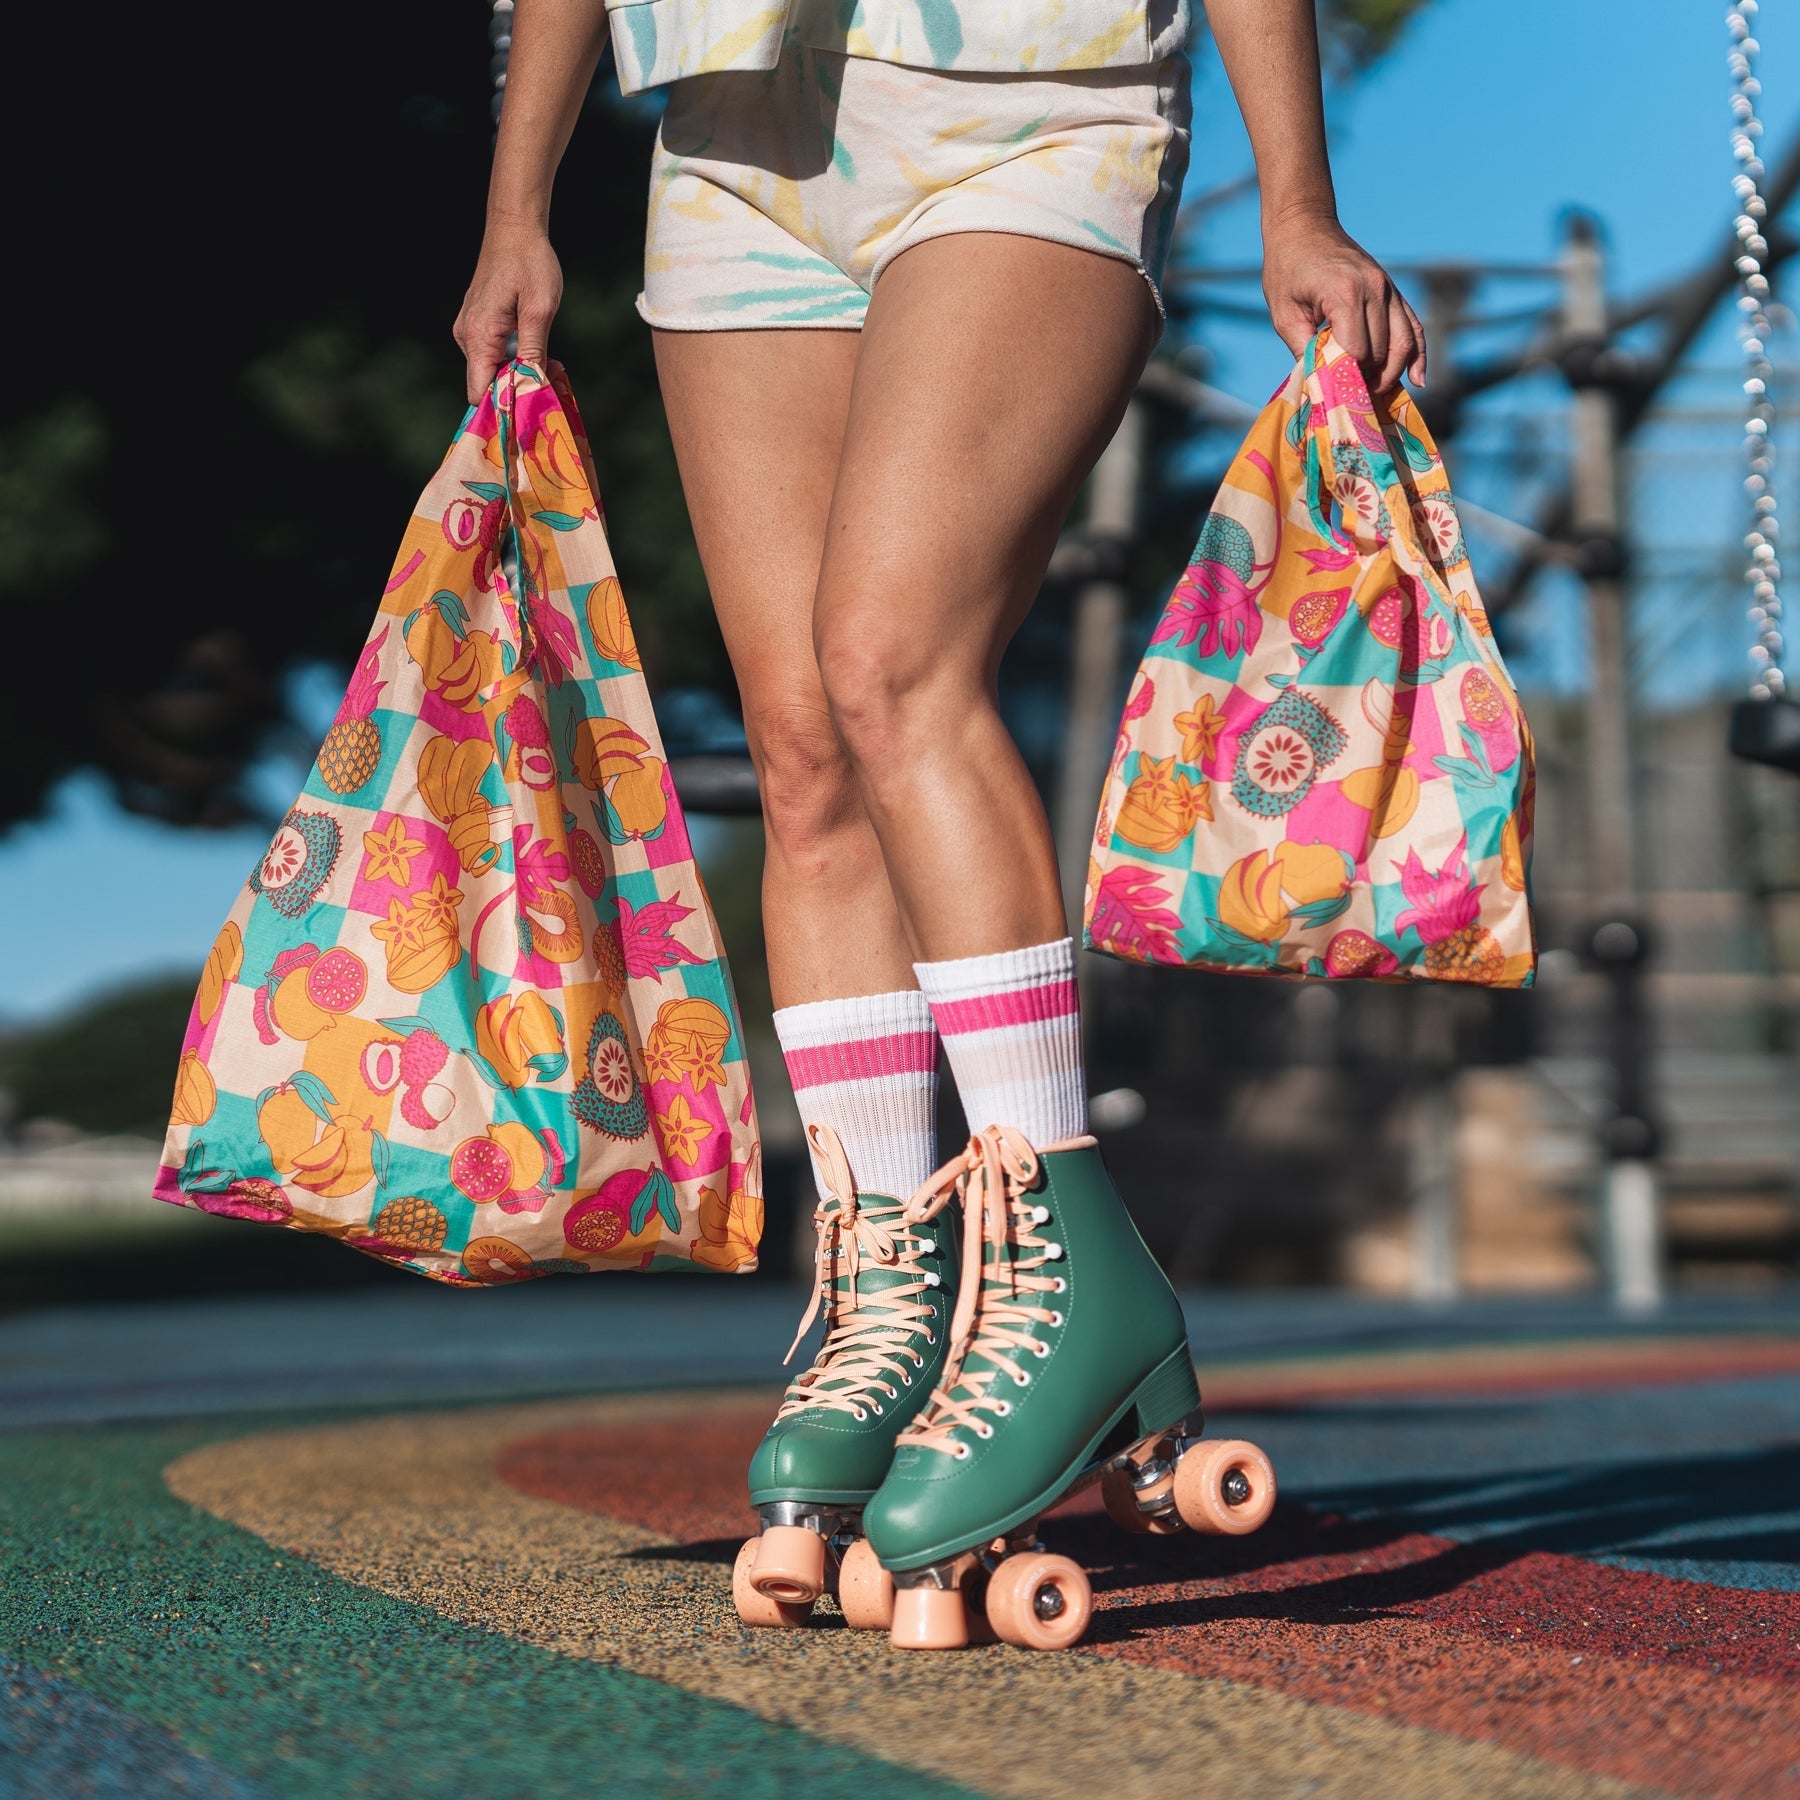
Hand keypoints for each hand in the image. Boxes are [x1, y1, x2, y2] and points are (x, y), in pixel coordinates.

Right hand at [453, 218, 563, 402]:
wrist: (515, 228)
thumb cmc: (529, 263)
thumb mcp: (540, 310)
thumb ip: (533, 352)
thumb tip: (531, 387)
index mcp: (479, 336)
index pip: (479, 392)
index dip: (503, 408)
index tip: (531, 411)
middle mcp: (466, 336)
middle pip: (487, 384)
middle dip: (519, 388)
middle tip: (554, 379)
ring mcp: (469, 329)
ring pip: (493, 369)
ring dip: (521, 372)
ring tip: (551, 363)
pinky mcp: (477, 323)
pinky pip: (493, 353)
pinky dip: (516, 357)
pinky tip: (538, 348)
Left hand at [1261, 211, 1425, 394]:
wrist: (1304, 227)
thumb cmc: (1287, 271)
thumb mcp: (1284, 315)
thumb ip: (1304, 351)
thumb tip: (1319, 389)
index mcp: (1344, 294)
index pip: (1357, 352)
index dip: (1347, 378)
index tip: (1335, 395)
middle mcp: (1374, 289)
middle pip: (1382, 352)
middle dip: (1369, 380)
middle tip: (1352, 401)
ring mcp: (1388, 287)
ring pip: (1404, 342)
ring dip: (1393, 373)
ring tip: (1376, 394)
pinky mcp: (1392, 289)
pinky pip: (1413, 325)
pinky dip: (1418, 354)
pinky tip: (1417, 379)